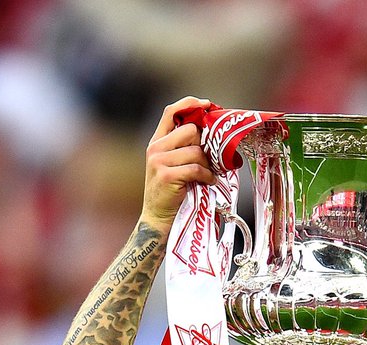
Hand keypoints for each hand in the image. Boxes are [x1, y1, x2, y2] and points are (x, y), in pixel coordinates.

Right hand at [141, 97, 215, 230]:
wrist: (158, 219)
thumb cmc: (172, 194)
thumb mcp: (173, 165)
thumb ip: (184, 148)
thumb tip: (210, 135)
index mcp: (157, 142)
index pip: (171, 112)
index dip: (190, 104)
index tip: (208, 104)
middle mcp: (156, 148)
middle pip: (190, 130)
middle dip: (204, 145)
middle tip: (209, 160)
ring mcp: (159, 161)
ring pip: (196, 151)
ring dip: (208, 164)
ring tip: (208, 175)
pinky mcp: (168, 175)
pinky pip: (197, 168)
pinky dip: (207, 176)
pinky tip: (208, 182)